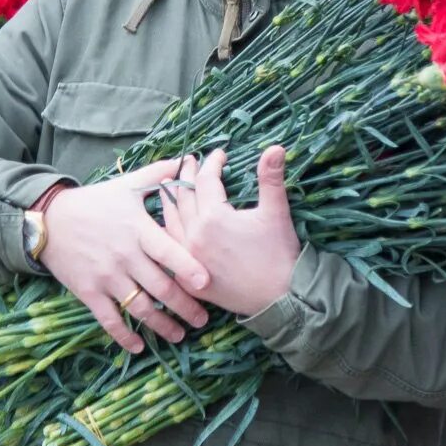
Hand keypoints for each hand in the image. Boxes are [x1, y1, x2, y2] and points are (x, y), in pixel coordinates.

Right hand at [39, 158, 210, 353]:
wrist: (49, 220)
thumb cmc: (95, 202)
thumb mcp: (126, 185)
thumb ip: (158, 175)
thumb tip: (187, 159)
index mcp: (137, 230)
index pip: (167, 251)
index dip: (187, 268)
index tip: (207, 283)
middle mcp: (124, 256)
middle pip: (160, 287)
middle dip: (185, 307)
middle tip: (203, 320)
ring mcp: (105, 277)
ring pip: (139, 308)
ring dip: (162, 325)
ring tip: (180, 334)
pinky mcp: (88, 292)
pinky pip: (108, 319)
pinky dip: (124, 336)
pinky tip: (139, 346)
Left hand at [159, 147, 302, 317]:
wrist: (279, 298)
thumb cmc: (279, 253)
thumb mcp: (276, 212)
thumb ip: (271, 178)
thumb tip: (275, 147)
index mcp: (213, 217)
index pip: (205, 180)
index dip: (212, 163)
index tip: (219, 154)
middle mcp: (193, 236)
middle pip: (183, 198)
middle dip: (186, 176)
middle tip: (189, 161)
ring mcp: (188, 258)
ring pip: (169, 223)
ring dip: (169, 201)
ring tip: (168, 186)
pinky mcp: (188, 278)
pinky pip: (169, 249)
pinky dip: (166, 231)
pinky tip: (167, 225)